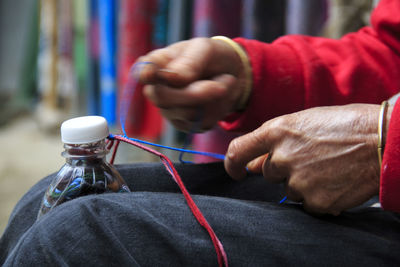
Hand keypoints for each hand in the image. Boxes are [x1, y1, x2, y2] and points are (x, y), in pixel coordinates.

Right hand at [135, 38, 247, 131]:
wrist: (231, 73)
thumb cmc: (211, 56)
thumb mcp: (204, 49)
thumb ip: (189, 62)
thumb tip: (173, 79)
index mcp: (156, 65)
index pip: (142, 71)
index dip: (145, 74)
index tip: (149, 73)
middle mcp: (157, 91)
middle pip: (165, 99)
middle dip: (199, 92)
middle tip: (227, 80)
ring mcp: (169, 111)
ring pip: (188, 114)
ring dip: (216, 98)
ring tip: (225, 81)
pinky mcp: (185, 125)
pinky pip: (202, 123)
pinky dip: (220, 110)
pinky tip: (221, 97)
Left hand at [225, 104, 387, 214]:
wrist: (382, 141)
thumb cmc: (344, 125)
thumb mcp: (304, 122)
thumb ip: (275, 142)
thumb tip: (253, 165)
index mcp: (277, 131)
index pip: (238, 151)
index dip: (232, 164)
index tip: (237, 172)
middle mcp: (282, 157)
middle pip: (269, 173)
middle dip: (284, 168)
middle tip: (312, 158)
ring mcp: (298, 181)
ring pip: (289, 189)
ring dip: (303, 182)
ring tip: (328, 167)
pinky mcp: (315, 201)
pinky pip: (307, 204)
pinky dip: (319, 196)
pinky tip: (335, 181)